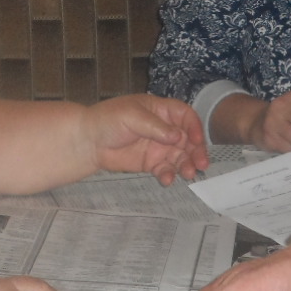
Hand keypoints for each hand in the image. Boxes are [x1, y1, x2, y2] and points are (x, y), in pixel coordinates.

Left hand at [83, 95, 208, 183]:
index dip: (194, 127)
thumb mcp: (132, 116)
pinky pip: (165, 169)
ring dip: (187, 164)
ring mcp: (159, 146)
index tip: (197, 140)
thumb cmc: (108, 120)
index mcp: (161, 110)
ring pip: (180, 156)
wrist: (88, 141)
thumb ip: (155, 127)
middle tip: (202, 164)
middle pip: (188, 139)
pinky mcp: (151, 163)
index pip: (185, 116)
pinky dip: (169, 175)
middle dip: (196, 151)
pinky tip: (167, 180)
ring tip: (189, 174)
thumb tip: (178, 136)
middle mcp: (164, 129)